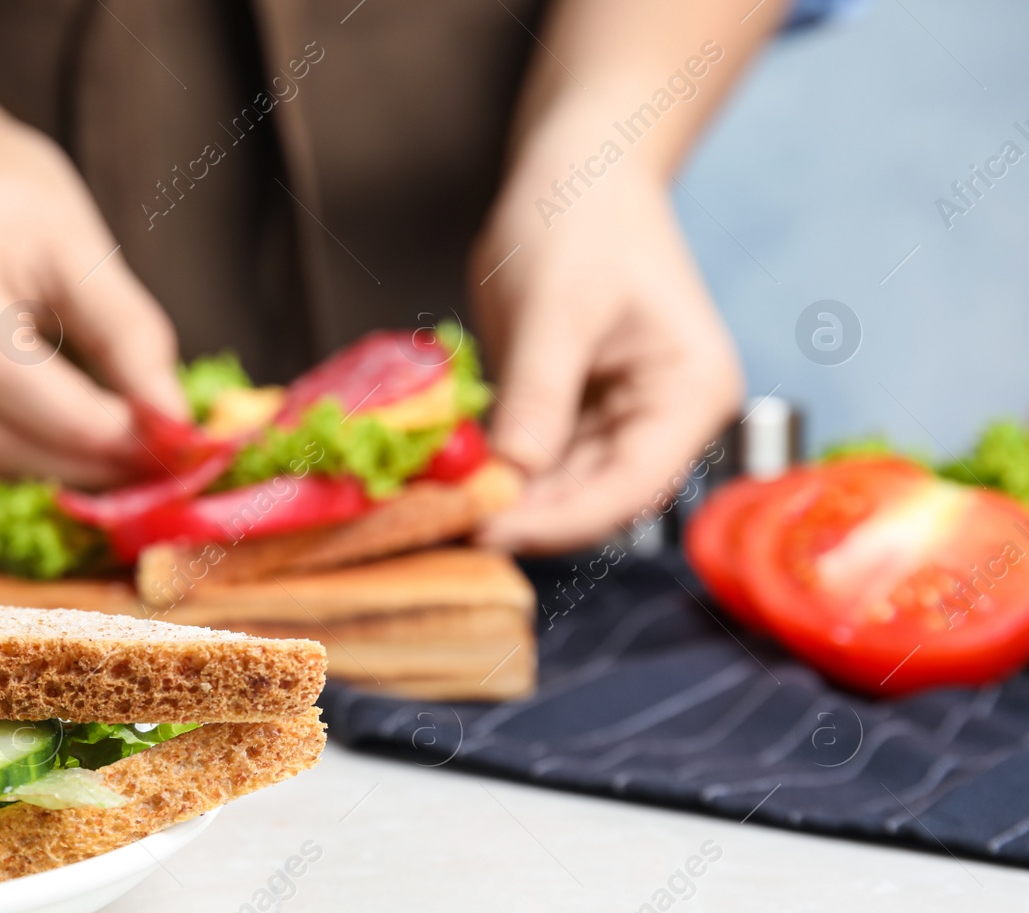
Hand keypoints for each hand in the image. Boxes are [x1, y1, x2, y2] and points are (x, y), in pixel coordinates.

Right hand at [0, 116, 186, 486]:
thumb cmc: (13, 198)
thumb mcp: (85, 244)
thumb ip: (130, 335)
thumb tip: (171, 422)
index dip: (74, 420)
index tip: (150, 440)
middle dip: (72, 458)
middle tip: (148, 462)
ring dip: (51, 466)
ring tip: (118, 453)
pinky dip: (23, 452)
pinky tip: (68, 438)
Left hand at [469, 154, 741, 554]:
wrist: (579, 170)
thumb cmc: (580, 218)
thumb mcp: (555, 306)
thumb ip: (538, 394)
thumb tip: (511, 474)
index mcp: (691, 395)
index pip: (628, 488)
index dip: (557, 521)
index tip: (484, 528)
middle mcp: (667, 422)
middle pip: (595, 500)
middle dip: (522, 517)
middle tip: (441, 527)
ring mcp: (623, 422)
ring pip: (562, 490)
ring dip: (504, 503)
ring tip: (436, 511)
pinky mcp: (580, 417)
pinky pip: (538, 463)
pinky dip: (498, 474)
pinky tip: (449, 482)